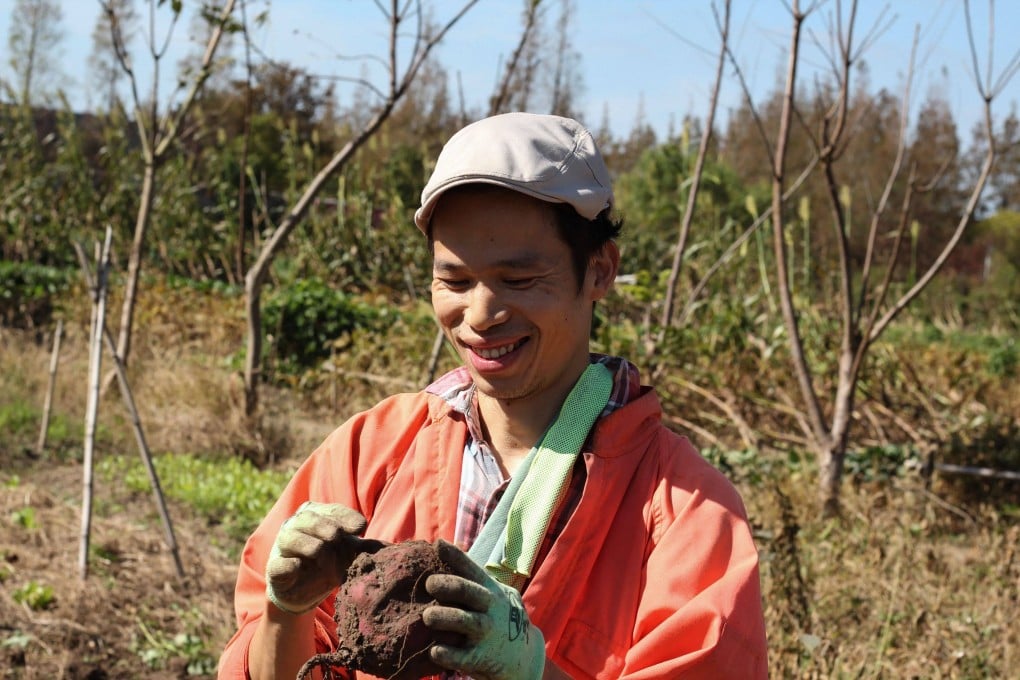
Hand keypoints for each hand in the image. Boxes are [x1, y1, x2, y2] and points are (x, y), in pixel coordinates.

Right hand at [264, 501, 384, 614]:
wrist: (304, 592)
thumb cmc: (328, 563)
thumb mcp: (347, 553)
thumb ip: (362, 547)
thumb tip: (389, 548)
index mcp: (316, 515)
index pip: (332, 511)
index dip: (345, 517)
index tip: (361, 527)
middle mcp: (296, 525)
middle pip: (309, 519)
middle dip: (326, 528)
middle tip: (337, 537)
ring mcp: (281, 546)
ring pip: (291, 537)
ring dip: (310, 546)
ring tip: (322, 555)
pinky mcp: (274, 569)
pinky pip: (279, 564)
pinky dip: (288, 565)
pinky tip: (298, 567)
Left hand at [422, 540, 544, 679]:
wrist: (523, 658)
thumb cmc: (499, 618)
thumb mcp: (497, 594)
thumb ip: (476, 579)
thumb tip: (444, 550)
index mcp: (491, 590)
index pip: (472, 570)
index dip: (455, 556)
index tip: (437, 544)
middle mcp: (490, 608)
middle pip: (468, 591)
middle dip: (447, 585)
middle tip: (429, 583)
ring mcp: (487, 633)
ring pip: (465, 621)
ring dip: (444, 617)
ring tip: (427, 616)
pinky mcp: (482, 658)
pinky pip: (464, 657)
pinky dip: (449, 654)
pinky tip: (435, 650)